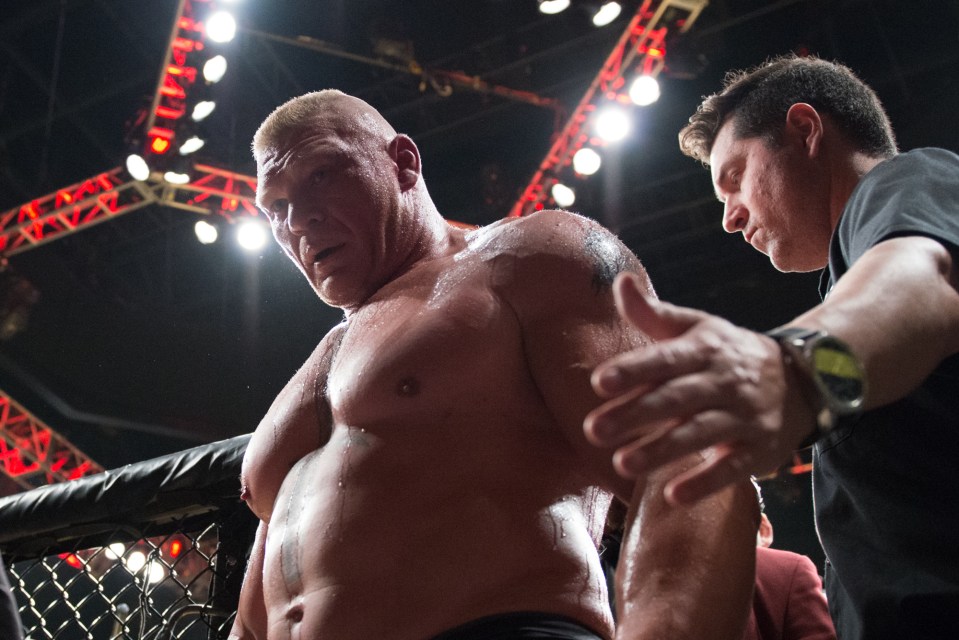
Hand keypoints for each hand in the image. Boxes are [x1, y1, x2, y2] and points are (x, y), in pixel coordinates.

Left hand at [584, 272, 814, 504]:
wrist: (803, 379)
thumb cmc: (729, 354)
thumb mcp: (697, 328)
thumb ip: (654, 313)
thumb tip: (620, 282)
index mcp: (705, 349)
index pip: (665, 359)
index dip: (634, 369)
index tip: (599, 381)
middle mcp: (724, 381)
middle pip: (676, 398)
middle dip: (635, 414)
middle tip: (593, 430)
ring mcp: (743, 416)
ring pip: (699, 434)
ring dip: (661, 450)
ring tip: (623, 464)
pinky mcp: (758, 449)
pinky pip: (732, 467)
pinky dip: (704, 483)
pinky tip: (673, 496)